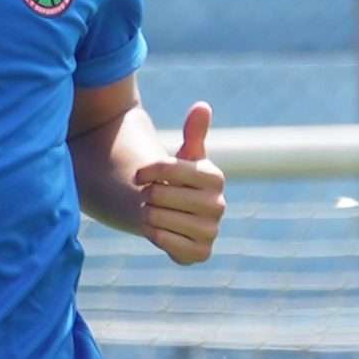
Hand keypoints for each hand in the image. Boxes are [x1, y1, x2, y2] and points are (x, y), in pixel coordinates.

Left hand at [130, 101, 224, 264]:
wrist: (180, 215)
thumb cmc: (181, 180)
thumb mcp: (187, 155)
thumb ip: (194, 132)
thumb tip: (202, 106)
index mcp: (215, 177)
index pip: (168, 168)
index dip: (147, 170)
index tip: (139, 175)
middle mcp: (219, 205)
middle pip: (159, 195)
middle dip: (148, 195)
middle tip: (151, 198)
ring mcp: (211, 230)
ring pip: (158, 219)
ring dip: (148, 215)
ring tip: (155, 212)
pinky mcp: (201, 253)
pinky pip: (166, 243)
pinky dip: (156, 235)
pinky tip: (158, 229)